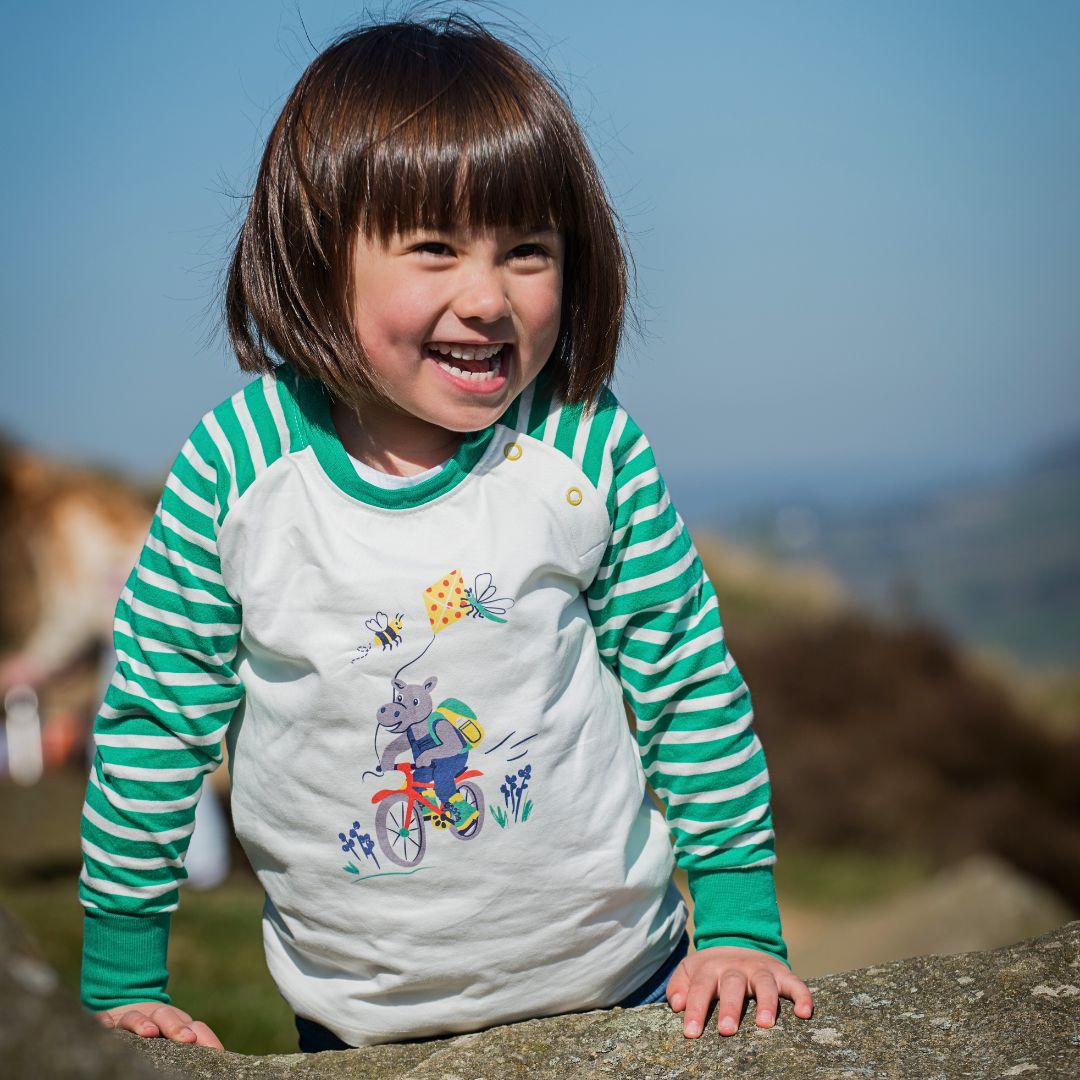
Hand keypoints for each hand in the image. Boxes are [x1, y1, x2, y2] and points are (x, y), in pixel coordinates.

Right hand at [96, 1001, 223, 1050]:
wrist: (125, 1002)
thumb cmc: (157, 1027)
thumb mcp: (176, 1033)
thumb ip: (194, 1040)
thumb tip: (219, 1055)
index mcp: (177, 1022)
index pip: (195, 1026)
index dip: (205, 1037)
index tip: (217, 1051)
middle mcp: (154, 1016)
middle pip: (167, 1015)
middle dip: (177, 1027)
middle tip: (187, 1038)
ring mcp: (129, 1016)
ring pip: (136, 1015)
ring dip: (143, 1022)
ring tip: (150, 1032)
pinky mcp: (107, 1020)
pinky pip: (103, 1019)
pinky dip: (103, 1021)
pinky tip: (104, 1026)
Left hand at [666, 946, 812, 1037]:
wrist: (738, 940)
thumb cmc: (711, 968)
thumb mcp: (689, 970)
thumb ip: (678, 985)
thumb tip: (676, 1004)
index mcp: (711, 968)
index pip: (701, 988)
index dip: (695, 1010)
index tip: (691, 1033)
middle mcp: (736, 968)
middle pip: (732, 985)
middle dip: (730, 1008)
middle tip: (726, 1031)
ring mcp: (760, 970)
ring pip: (764, 983)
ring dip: (766, 1003)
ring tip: (765, 1024)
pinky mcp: (782, 973)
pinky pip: (795, 983)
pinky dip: (802, 996)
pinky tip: (805, 1013)